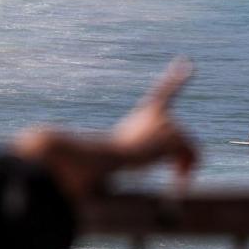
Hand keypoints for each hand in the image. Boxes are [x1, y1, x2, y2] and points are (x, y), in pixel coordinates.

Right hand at [13, 58, 197, 198]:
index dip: (175, 77)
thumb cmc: (100, 157)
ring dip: (186, 169)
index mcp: (146, 114)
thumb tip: (54, 166)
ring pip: (191, 148)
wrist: (104, 156)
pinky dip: (188, 172)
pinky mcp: (174, 135)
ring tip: (176, 185)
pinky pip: (194, 156)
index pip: (164, 91)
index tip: (187, 64)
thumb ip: (101, 162)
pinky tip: (178, 185)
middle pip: (184, 137)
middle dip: (184, 160)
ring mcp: (169, 123)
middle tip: (178, 182)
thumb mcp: (108, 158)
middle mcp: (160, 114)